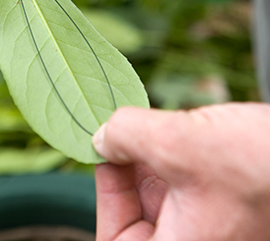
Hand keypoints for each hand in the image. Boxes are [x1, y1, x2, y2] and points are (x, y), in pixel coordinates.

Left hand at [93, 103, 269, 240]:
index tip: (104, 151)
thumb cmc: (261, 163)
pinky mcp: (216, 203)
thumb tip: (102, 136)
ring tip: (144, 126)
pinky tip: (165, 130)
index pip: (118, 239)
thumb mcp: (181, 142)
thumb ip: (129, 136)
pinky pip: (177, 184)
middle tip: (120, 131)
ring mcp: (208, 225)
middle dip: (126, 169)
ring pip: (155, 196)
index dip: (107, 195)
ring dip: (144, 158)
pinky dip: (164, 156)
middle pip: (136, 215)